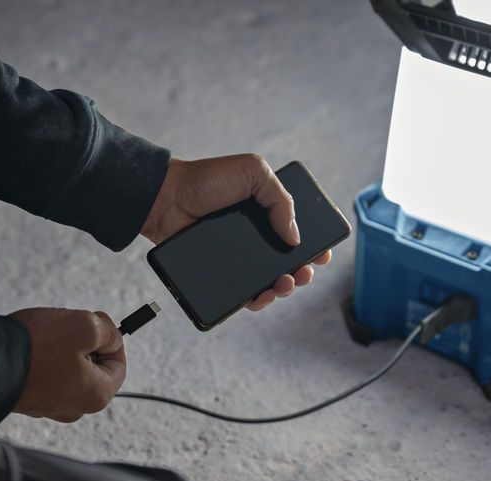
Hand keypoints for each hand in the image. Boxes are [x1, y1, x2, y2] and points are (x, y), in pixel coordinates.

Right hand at [9, 308, 125, 422]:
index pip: (119, 365)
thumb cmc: (36, 347)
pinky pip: (46, 374)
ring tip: (46, 336)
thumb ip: (108, 331)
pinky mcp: (28, 399)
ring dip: (63, 348)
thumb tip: (113, 337)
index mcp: (96, 395)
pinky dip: (42, 357)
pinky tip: (31, 346)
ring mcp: (49, 406)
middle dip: (85, 343)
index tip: (97, 323)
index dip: (111, 339)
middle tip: (69, 326)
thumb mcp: (85, 326)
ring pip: (69, 369)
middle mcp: (75, 408)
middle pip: (94, 367)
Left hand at [141, 154, 331, 310]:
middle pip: (288, 262)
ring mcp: (239, 257)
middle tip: (304, 272)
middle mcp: (256, 236)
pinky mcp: (221, 273)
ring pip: (269, 281)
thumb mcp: (253, 172)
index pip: (298, 233)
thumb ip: (280, 199)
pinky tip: (262, 295)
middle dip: (303, 271)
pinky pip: (243, 293)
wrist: (168, 197)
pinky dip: (257, 299)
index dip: (314, 246)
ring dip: (284, 288)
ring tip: (284, 283)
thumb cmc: (208, 179)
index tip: (322, 255)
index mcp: (267, 212)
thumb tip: (295, 237)